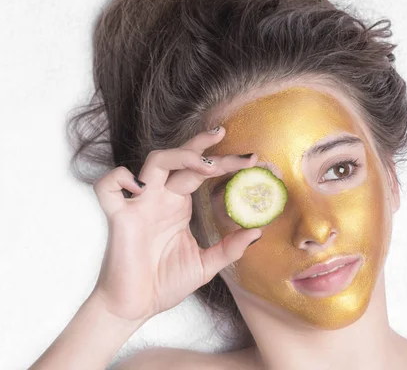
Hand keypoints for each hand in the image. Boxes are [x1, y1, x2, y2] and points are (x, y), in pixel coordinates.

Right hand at [90, 126, 259, 322]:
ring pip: (154, 162)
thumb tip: (257, 231)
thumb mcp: (206, 264)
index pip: (201, 171)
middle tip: (228, 140)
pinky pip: (108, 187)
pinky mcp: (119, 218)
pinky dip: (118, 179)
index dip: (224, 162)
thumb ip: (229, 248)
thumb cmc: (165, 283)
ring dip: (180, 156)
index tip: (251, 160)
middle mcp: (160, 198)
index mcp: (179, 205)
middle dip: (204, 146)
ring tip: (206, 166)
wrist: (136, 306)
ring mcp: (140, 205)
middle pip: (181, 158)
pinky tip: (139, 187)